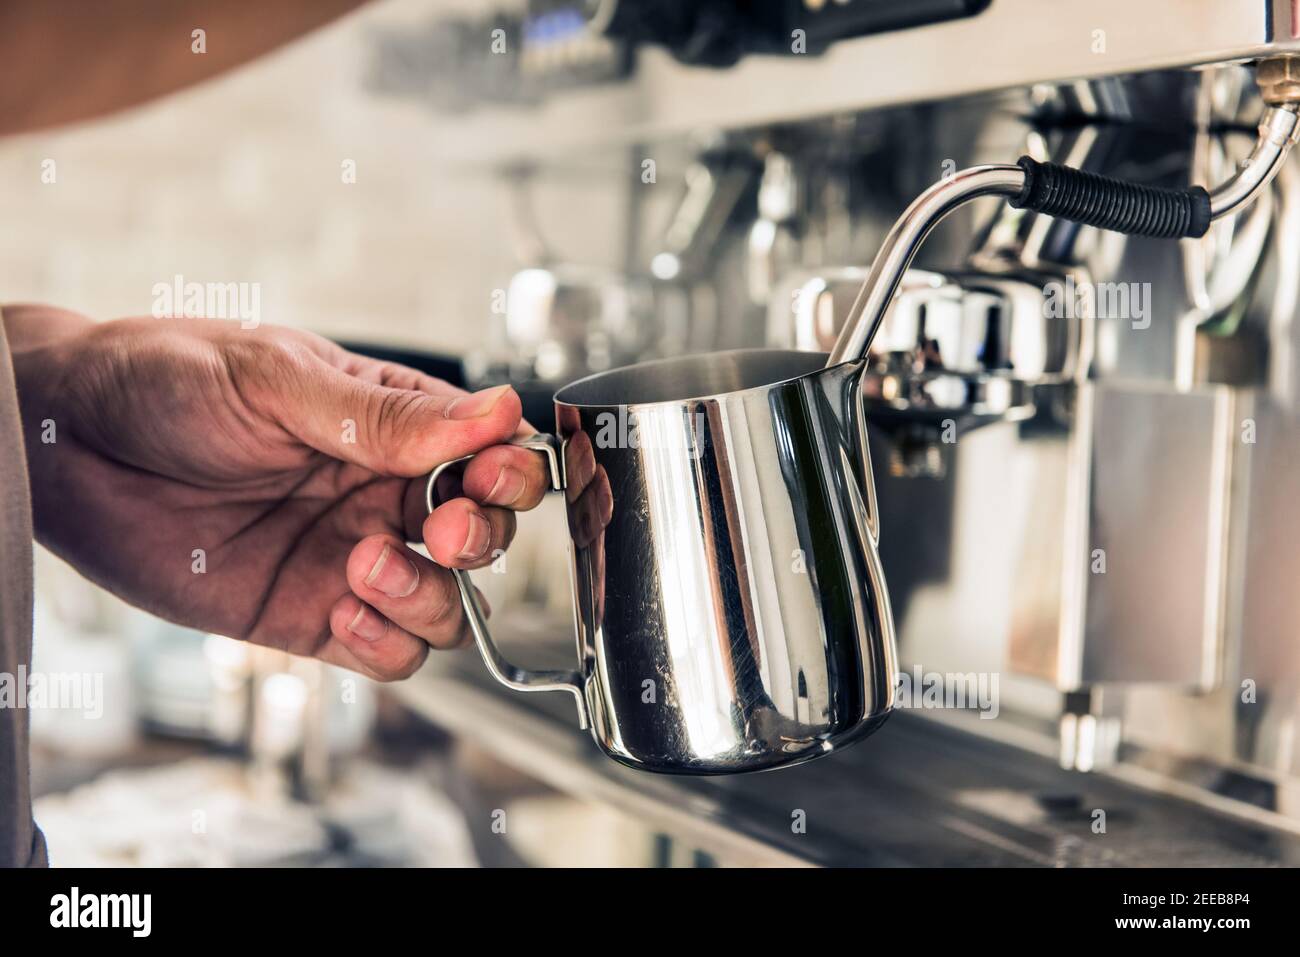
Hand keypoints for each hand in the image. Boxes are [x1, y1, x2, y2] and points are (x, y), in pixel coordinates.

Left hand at [10, 309, 550, 679]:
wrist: (65, 444)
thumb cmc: (164, 382)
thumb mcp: (279, 380)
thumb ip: (388, 415)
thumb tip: (497, 411)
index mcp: (391, 424)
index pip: (490, 454)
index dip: (509, 471)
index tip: (489, 474)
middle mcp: (382, 493)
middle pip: (483, 535)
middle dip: (479, 538)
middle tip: (438, 530)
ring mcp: (350, 559)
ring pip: (447, 605)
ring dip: (429, 596)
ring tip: (363, 566)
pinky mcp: (306, 616)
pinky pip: (386, 653)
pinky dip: (385, 645)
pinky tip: (344, 612)